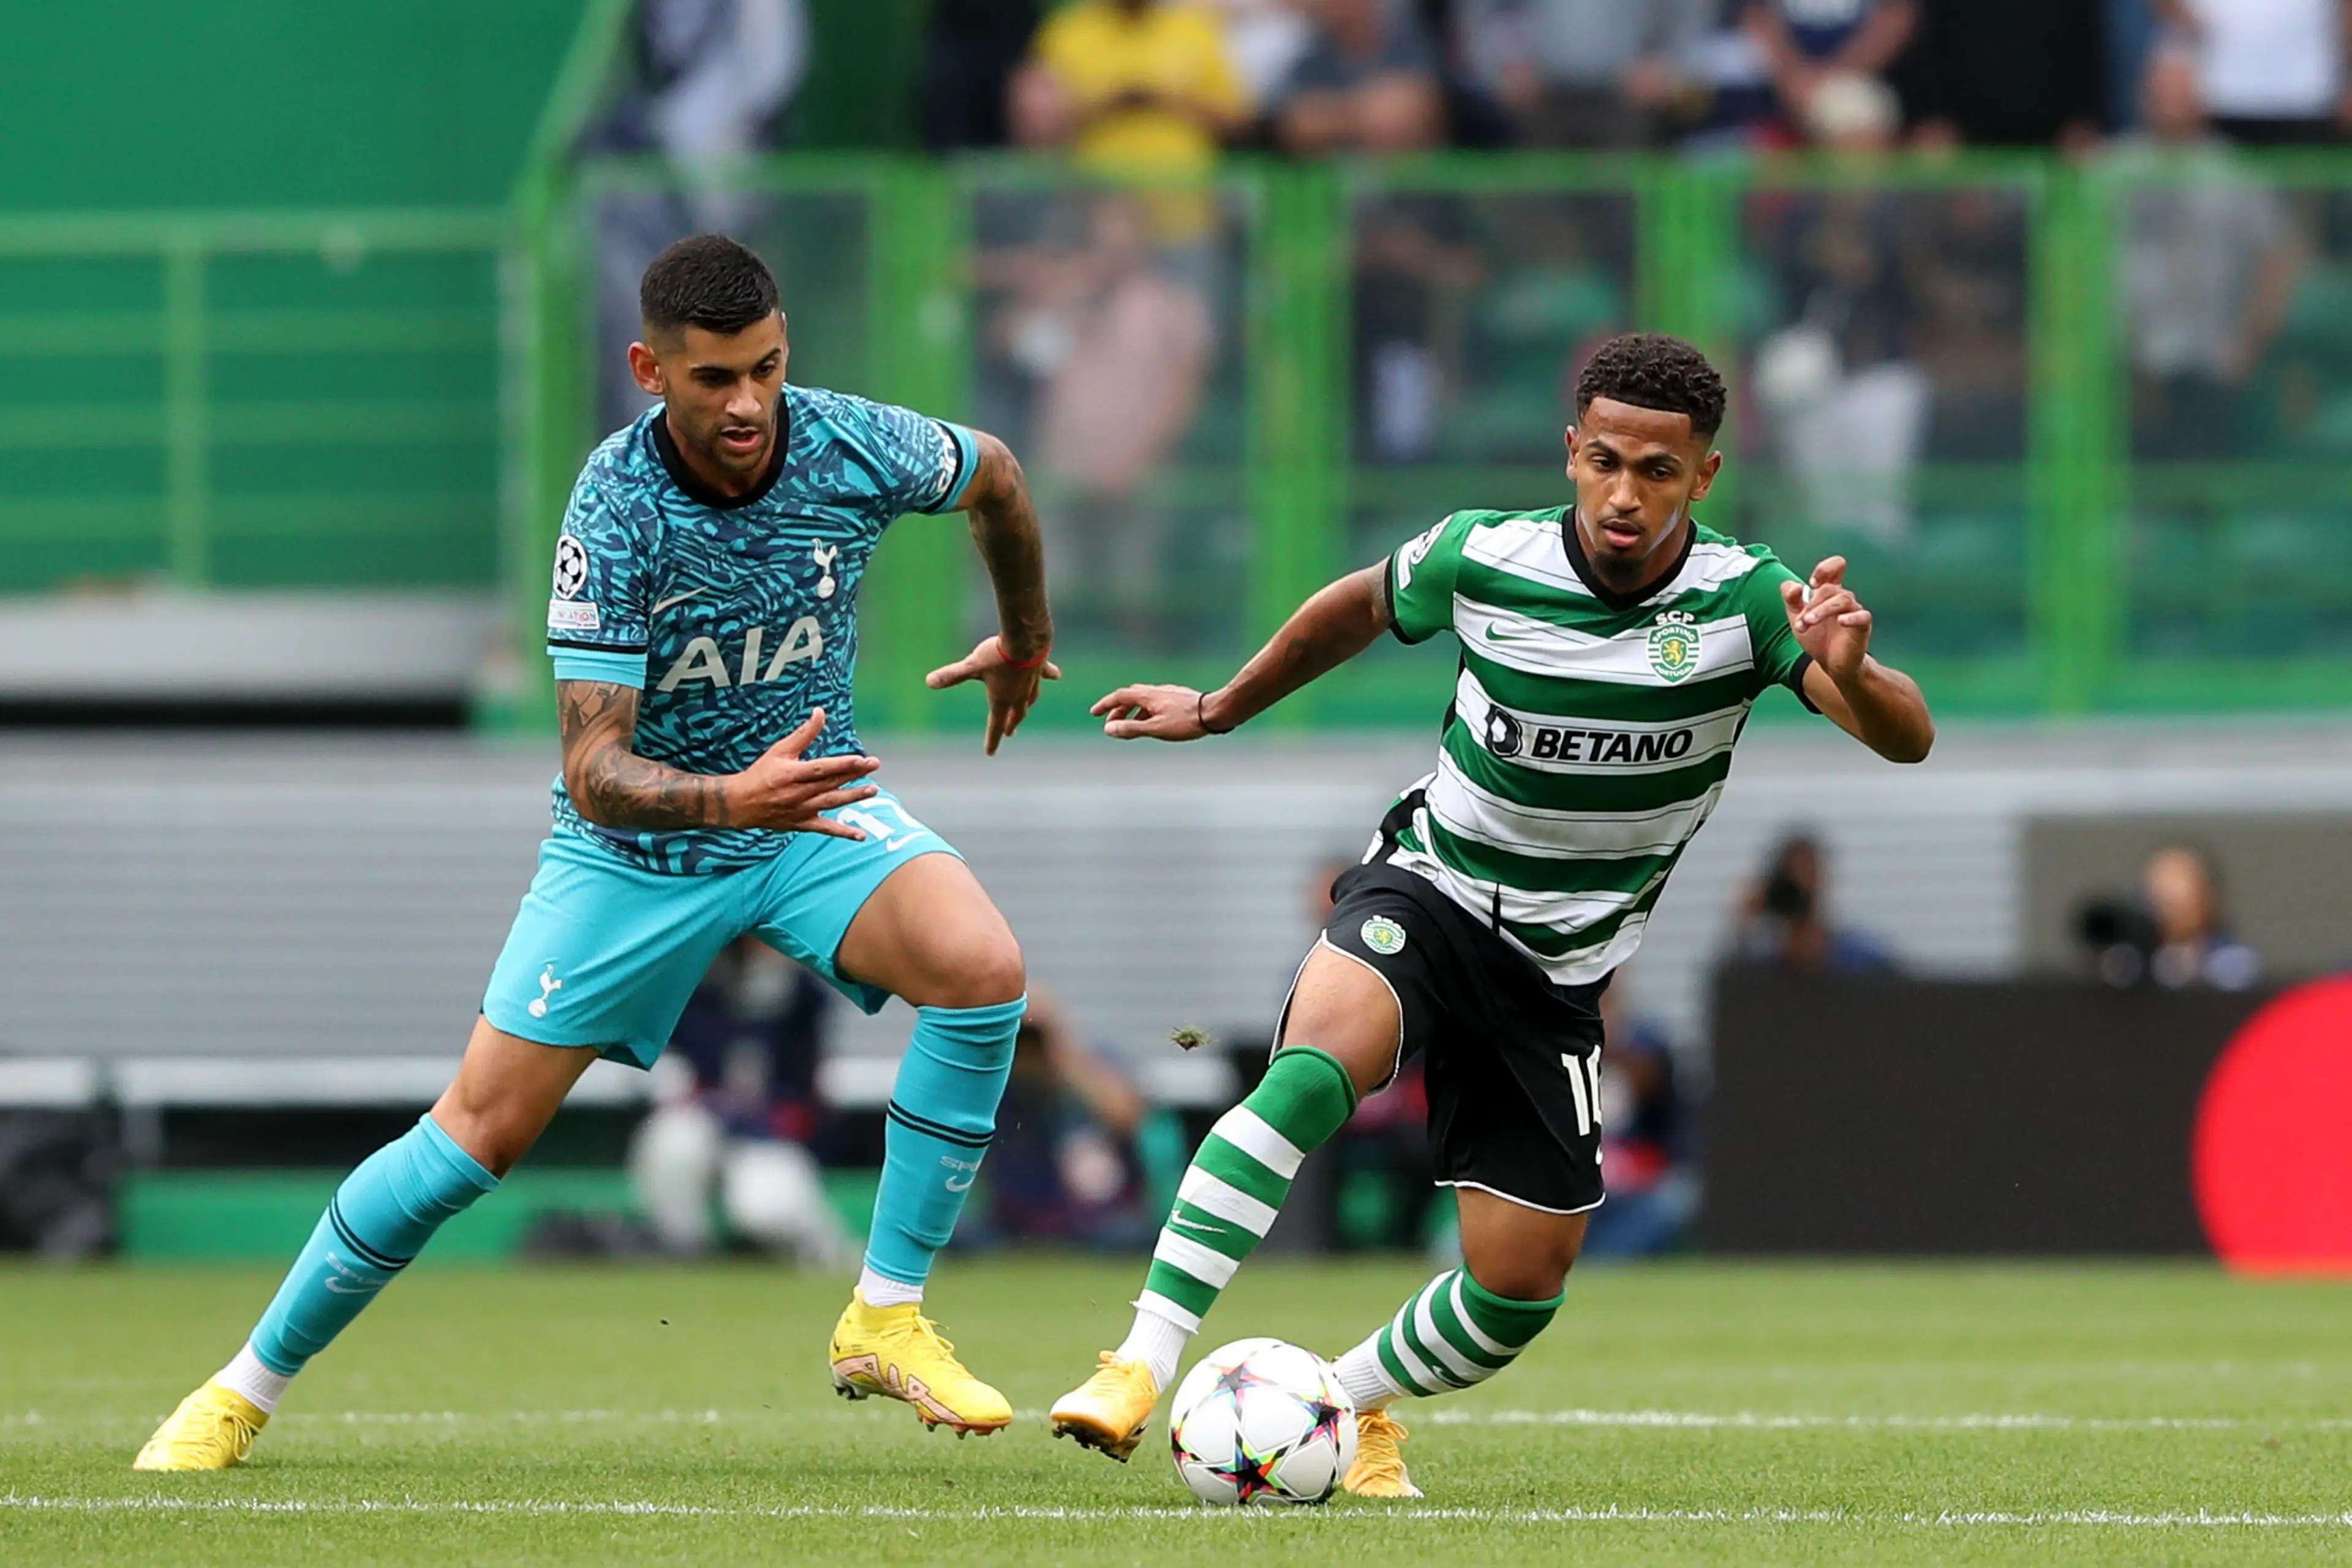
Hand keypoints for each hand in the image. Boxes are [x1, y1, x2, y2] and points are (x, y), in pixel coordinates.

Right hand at [724, 707, 880, 835]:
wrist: (740, 803)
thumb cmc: (761, 773)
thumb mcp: (780, 750)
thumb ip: (803, 733)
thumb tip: (820, 712)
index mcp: (792, 774)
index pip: (821, 768)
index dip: (842, 764)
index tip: (861, 759)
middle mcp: (798, 793)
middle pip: (830, 783)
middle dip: (854, 774)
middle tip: (875, 764)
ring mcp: (801, 810)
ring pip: (831, 803)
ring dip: (853, 797)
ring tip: (873, 790)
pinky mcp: (802, 824)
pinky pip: (825, 829)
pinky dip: (843, 833)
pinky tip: (861, 836)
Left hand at [927, 637, 1060, 754]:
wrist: (1026, 639)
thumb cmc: (997, 655)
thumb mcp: (971, 665)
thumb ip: (952, 675)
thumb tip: (929, 682)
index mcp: (1002, 700)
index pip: (995, 725)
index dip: (992, 739)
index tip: (990, 752)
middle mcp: (1019, 696)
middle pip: (1014, 715)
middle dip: (1010, 724)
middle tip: (1009, 732)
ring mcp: (1033, 682)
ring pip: (1030, 699)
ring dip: (1026, 706)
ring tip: (1025, 709)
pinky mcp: (1042, 668)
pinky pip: (1046, 675)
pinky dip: (1049, 676)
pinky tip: (1056, 676)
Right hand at [1091, 683, 1213, 740]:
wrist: (1215, 712)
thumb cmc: (1186, 722)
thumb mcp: (1155, 728)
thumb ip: (1131, 729)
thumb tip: (1109, 729)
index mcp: (1148, 695)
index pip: (1120, 696)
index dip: (1105, 704)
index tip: (1095, 713)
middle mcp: (1156, 691)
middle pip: (1131, 697)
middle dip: (1118, 710)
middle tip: (1111, 725)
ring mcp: (1168, 694)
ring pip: (1144, 701)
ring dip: (1133, 713)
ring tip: (1130, 728)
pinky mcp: (1179, 698)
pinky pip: (1155, 703)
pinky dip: (1146, 712)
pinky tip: (1153, 723)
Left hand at [1780, 556, 1873, 683]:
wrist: (1830, 665)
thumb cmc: (1817, 639)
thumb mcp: (1797, 618)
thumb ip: (1791, 600)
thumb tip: (1791, 585)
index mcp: (1828, 594)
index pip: (1834, 569)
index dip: (1825, 569)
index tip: (1811, 583)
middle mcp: (1842, 599)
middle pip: (1830, 588)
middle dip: (1811, 604)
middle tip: (1800, 622)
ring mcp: (1854, 611)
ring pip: (1842, 599)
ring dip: (1822, 610)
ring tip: (1808, 623)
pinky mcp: (1863, 626)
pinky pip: (1862, 616)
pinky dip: (1852, 617)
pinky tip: (1841, 621)